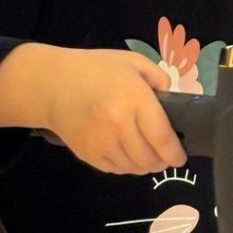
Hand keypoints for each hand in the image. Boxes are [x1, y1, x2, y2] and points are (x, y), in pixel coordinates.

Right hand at [34, 46, 189, 173]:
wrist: (51, 84)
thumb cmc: (96, 70)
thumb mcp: (133, 62)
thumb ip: (160, 80)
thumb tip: (174, 105)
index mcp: (134, 98)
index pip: (163, 138)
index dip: (176, 154)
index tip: (180, 157)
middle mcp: (118, 124)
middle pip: (150, 159)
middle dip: (162, 161)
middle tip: (164, 155)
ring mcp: (101, 142)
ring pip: (134, 168)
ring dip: (144, 165)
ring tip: (145, 152)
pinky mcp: (88, 154)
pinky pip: (117, 170)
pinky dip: (126, 165)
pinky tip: (125, 151)